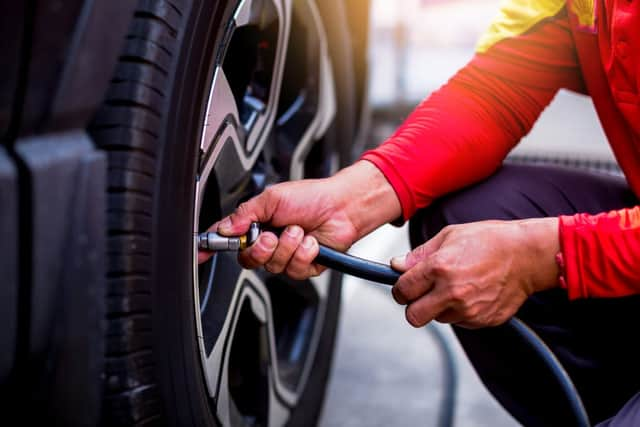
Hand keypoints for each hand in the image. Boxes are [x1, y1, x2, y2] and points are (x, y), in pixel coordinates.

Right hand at [198, 161, 401, 279]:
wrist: (342, 206)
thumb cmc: (311, 197)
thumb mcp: (272, 198)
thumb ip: (246, 214)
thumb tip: (226, 228)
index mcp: (257, 225)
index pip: (229, 239)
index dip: (213, 247)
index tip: (202, 251)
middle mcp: (269, 243)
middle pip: (249, 260)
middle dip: (260, 248)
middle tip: (272, 235)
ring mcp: (286, 255)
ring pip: (273, 266)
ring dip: (288, 246)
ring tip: (299, 230)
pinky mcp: (304, 266)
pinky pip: (295, 269)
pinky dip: (304, 253)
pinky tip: (310, 242)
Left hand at [391, 218, 559, 328]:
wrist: (528, 255)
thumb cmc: (490, 240)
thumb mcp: (450, 235)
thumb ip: (420, 254)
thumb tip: (397, 265)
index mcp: (439, 268)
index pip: (402, 291)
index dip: (400, 289)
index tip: (405, 286)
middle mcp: (452, 292)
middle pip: (414, 316)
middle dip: (414, 306)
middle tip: (422, 294)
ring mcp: (468, 310)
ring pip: (438, 318)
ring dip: (439, 307)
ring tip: (457, 286)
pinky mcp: (482, 320)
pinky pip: (460, 321)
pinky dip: (460, 311)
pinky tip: (473, 292)